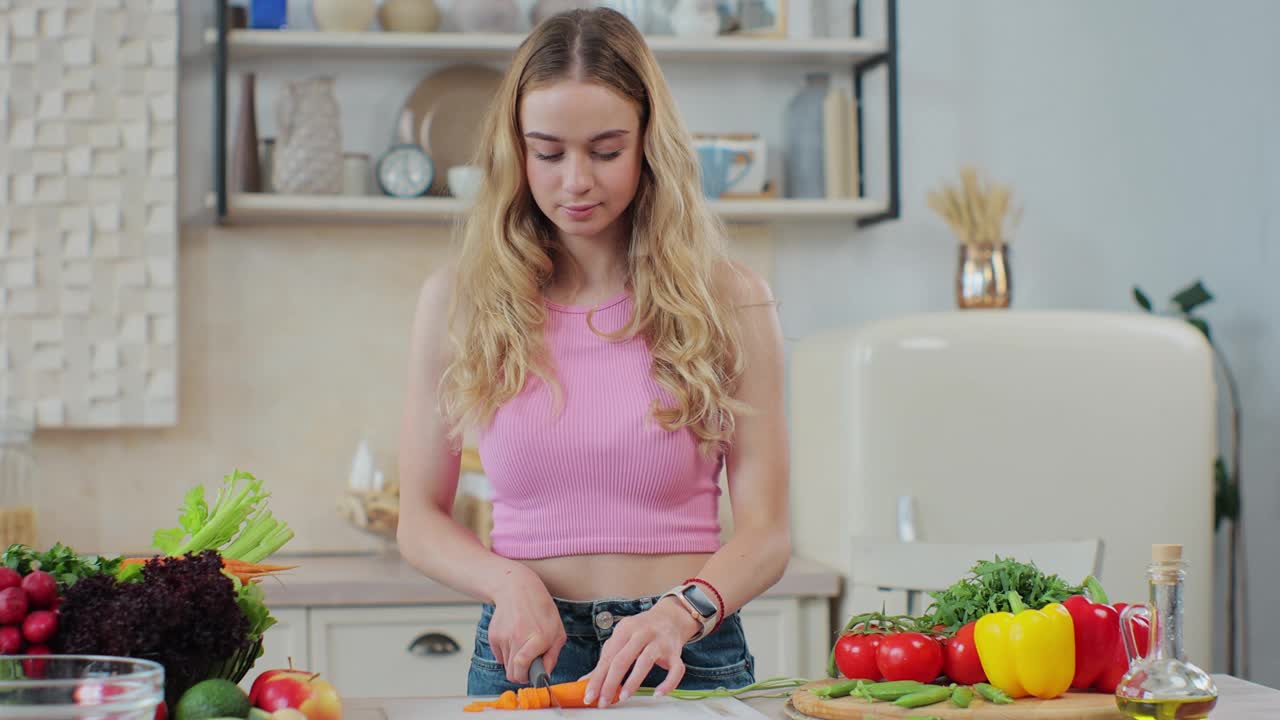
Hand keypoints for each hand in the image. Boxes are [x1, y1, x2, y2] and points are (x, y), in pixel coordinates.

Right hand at [488, 566, 566, 684]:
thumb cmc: (540, 608)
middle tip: (528, 665)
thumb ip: (552, 656)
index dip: (526, 677)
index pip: (522, 667)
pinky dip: (506, 653)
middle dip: (520, 674)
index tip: (532, 676)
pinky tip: (514, 638)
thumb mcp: (557, 631)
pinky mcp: (493, 636)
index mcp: (537, 637)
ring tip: (523, 644)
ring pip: (506, 665)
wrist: (516, 588)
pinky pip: (499, 656)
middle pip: (512, 673)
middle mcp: (518, 637)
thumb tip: (545, 675)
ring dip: (514, 661)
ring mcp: (503, 637)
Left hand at [583, 596, 701, 706]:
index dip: (598, 678)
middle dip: (610, 682)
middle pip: (623, 658)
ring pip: (646, 662)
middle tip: (603, 700)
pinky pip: (676, 670)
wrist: (670, 617)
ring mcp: (660, 642)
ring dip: (633, 681)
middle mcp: (642, 633)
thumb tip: (585, 681)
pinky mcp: (676, 652)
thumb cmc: (641, 630)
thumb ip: (606, 659)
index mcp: (625, 629)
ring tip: (623, 697)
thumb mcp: (621, 638)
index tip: (590, 695)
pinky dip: (668, 683)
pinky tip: (657, 693)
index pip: (608, 657)